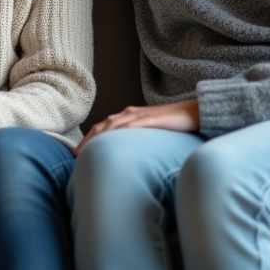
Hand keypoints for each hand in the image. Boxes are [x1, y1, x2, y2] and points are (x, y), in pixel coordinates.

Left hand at [75, 99, 199, 154]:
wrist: (193, 112)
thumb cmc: (173, 124)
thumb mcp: (150, 133)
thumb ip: (137, 140)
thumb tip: (126, 156)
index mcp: (129, 116)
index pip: (103, 127)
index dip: (89, 138)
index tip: (78, 152)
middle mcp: (131, 113)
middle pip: (103, 125)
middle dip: (88, 138)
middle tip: (76, 154)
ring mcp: (141, 115)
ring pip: (114, 124)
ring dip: (99, 135)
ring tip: (88, 147)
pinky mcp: (153, 120)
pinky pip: (134, 124)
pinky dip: (121, 130)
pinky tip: (113, 137)